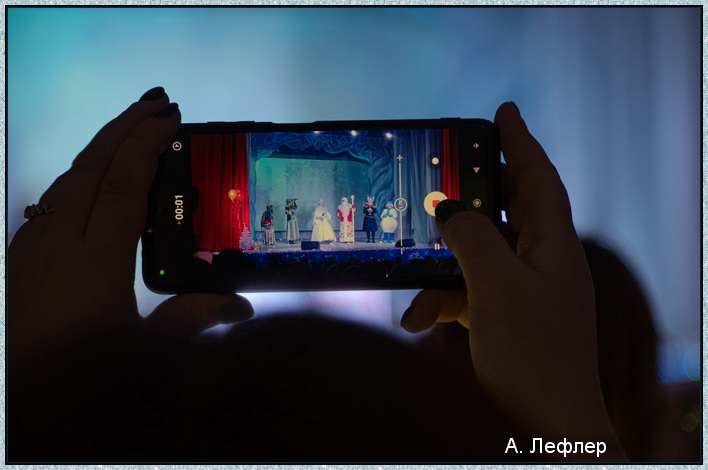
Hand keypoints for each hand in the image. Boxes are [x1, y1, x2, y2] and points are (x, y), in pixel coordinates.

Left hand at [8, 88, 252, 368]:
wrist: (12, 407)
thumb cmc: (77, 382)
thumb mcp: (144, 358)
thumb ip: (191, 322)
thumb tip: (240, 305)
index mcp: (94, 259)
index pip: (122, 184)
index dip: (146, 145)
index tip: (171, 117)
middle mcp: (60, 241)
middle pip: (91, 167)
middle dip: (124, 128)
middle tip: (156, 102)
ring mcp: (34, 248)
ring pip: (68, 180)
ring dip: (100, 148)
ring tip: (130, 132)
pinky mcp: (20, 261)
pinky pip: (53, 201)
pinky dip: (78, 176)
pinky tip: (89, 184)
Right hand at [401, 103, 623, 459]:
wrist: (546, 426)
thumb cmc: (532, 354)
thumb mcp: (496, 286)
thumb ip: (471, 237)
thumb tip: (449, 209)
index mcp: (553, 244)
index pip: (537, 177)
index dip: (519, 140)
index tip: (502, 110)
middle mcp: (543, 261)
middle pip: (506, 210)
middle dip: (472, 196)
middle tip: (443, 178)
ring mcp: (525, 290)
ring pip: (478, 256)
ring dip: (440, 269)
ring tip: (412, 291)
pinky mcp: (507, 317)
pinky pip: (470, 293)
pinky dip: (442, 301)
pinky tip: (418, 321)